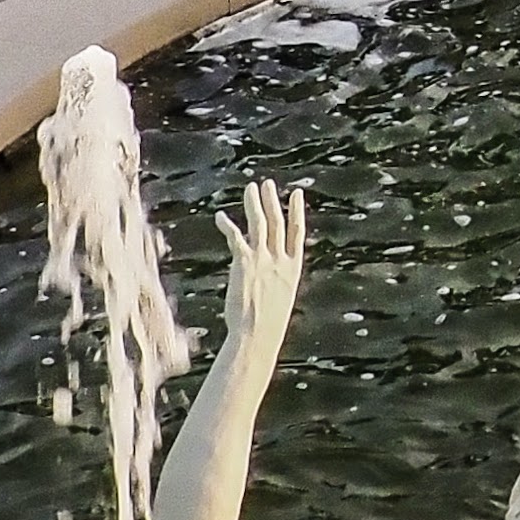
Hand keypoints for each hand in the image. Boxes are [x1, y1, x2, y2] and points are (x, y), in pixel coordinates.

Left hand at [216, 180, 306, 345]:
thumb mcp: (279, 300)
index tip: (297, 194)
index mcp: (292, 268)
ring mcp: (263, 259)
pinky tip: (221, 216)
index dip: (297, 211)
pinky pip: (236, 236)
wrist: (256, 334)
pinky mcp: (245, 261)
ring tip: (251, 187)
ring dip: (254, 203)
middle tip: (267, 184)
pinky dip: (228, 225)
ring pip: (260, 223)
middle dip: (272, 201)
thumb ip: (275, 284)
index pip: (297, 232)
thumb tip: (268, 283)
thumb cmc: (266, 326)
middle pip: (277, 222)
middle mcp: (280, 260)